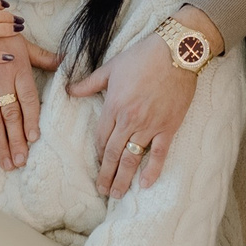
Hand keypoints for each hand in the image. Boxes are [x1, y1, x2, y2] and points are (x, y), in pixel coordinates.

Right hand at [0, 32, 60, 169]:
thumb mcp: (21, 41)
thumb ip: (42, 56)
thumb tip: (64, 61)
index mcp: (18, 68)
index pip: (28, 99)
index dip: (31, 120)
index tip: (34, 138)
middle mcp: (0, 80)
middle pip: (11, 115)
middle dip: (17, 141)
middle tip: (21, 161)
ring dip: (0, 144)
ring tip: (7, 163)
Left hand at [66, 10, 214, 198]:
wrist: (177, 52)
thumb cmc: (143, 56)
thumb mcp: (111, 68)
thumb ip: (89, 83)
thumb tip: (69, 90)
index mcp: (114, 106)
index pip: (101, 137)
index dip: (98, 153)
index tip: (97, 165)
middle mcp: (129, 120)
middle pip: (113, 153)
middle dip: (106, 174)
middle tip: (101, 190)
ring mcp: (150, 126)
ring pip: (132, 158)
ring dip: (123, 178)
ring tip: (116, 193)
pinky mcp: (168, 127)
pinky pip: (159, 154)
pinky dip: (152, 170)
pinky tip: (144, 184)